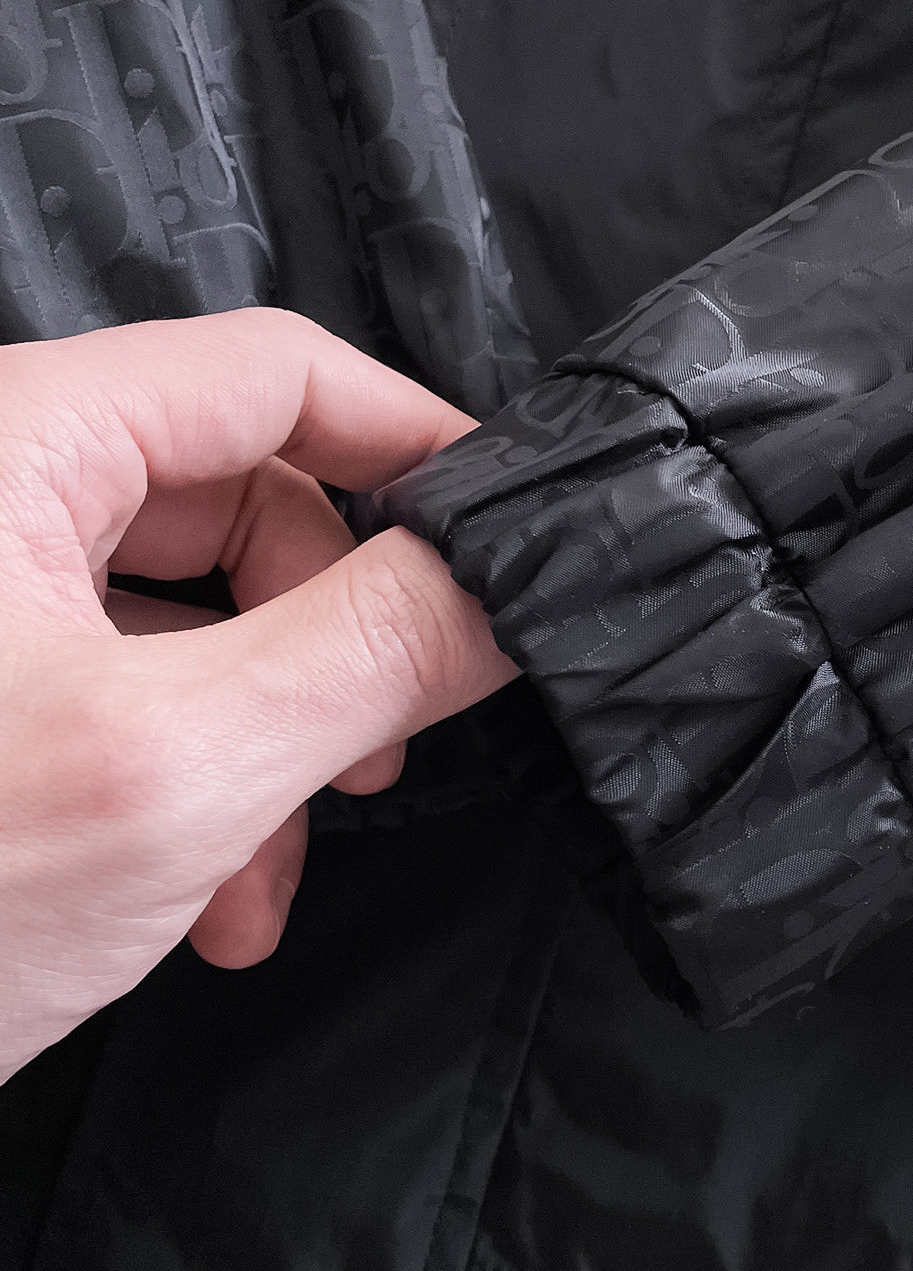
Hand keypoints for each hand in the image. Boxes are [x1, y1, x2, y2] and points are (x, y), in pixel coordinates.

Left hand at [0, 309, 516, 1083]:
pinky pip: (128, 691)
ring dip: (264, 746)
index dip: (409, 443)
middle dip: (328, 643)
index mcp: (5, 442)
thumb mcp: (175, 769)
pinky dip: (191, 787)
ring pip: (191, 614)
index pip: (271, 370)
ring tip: (263, 873)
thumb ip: (367, 652)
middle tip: (381, 746)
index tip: (504, 529)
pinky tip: (196, 900)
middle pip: (239, 500)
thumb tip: (501, 582)